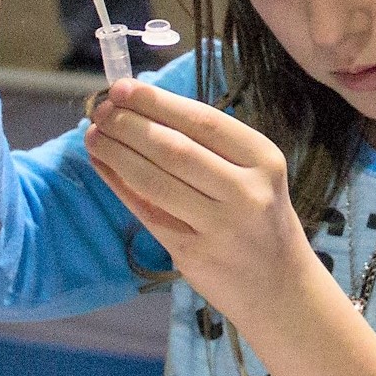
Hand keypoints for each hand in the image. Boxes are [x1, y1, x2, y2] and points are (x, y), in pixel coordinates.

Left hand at [85, 78, 317, 323]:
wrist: (282, 288)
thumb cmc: (261, 219)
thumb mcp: (254, 175)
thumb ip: (209, 146)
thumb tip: (143, 108)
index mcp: (263, 158)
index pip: (202, 121)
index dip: (157, 102)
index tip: (122, 87)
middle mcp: (246, 191)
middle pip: (174, 149)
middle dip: (129, 124)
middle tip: (100, 108)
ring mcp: (220, 226)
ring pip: (155, 180)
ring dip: (117, 153)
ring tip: (93, 133)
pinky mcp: (193, 254)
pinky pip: (147, 211)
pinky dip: (119, 184)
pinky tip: (102, 164)